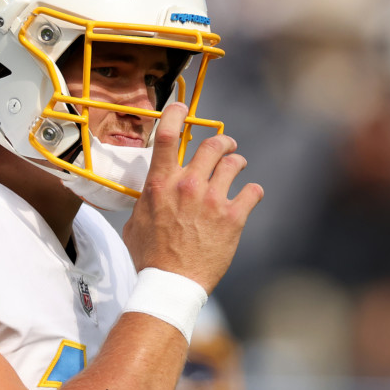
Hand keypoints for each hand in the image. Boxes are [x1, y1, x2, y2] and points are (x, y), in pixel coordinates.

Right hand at [122, 103, 262, 290]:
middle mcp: (188, 186)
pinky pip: (253, 192)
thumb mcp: (136, 221)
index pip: (168, 136)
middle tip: (227, 145)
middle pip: (212, 145)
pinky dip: (253, 191)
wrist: (171, 282)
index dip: (176, 114)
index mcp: (161, 184)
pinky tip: (251, 195)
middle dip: (222, 142)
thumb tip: (149, 191)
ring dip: (237, 162)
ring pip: (234, 164)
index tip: (182, 108)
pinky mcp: (233, 217)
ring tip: (238, 167)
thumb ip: (147, 199)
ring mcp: (212, 200)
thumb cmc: (149, 256)